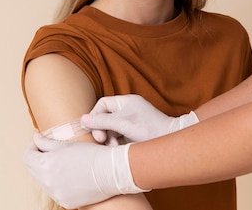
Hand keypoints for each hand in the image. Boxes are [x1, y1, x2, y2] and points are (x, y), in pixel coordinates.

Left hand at [22, 133, 148, 208]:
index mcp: (45, 164)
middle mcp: (47, 182)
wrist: (111, 171)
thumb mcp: (67, 143)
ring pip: (44, 181)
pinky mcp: (65, 202)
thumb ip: (46, 142)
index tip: (39, 143)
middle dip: (39, 159)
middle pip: (33, 169)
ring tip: (64, 164)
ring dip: (48, 172)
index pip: (27, 157)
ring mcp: (55, 194)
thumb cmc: (91, 154)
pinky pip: (55, 191)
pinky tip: (71, 176)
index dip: (32, 148)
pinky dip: (59, 183)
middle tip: (51, 152)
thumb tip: (36, 138)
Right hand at [81, 94, 198, 143]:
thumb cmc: (149, 128)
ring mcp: (131, 122)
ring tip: (112, 146)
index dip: (95, 116)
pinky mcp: (133, 134)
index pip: (103, 104)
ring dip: (108, 139)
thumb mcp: (122, 123)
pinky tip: (118, 149)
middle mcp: (128, 110)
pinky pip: (118, 138)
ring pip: (110, 130)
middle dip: (101, 129)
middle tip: (101, 140)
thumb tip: (82, 119)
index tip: (93, 128)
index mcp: (126, 102)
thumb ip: (102, 121)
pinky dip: (115, 144)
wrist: (169, 140)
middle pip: (105, 118)